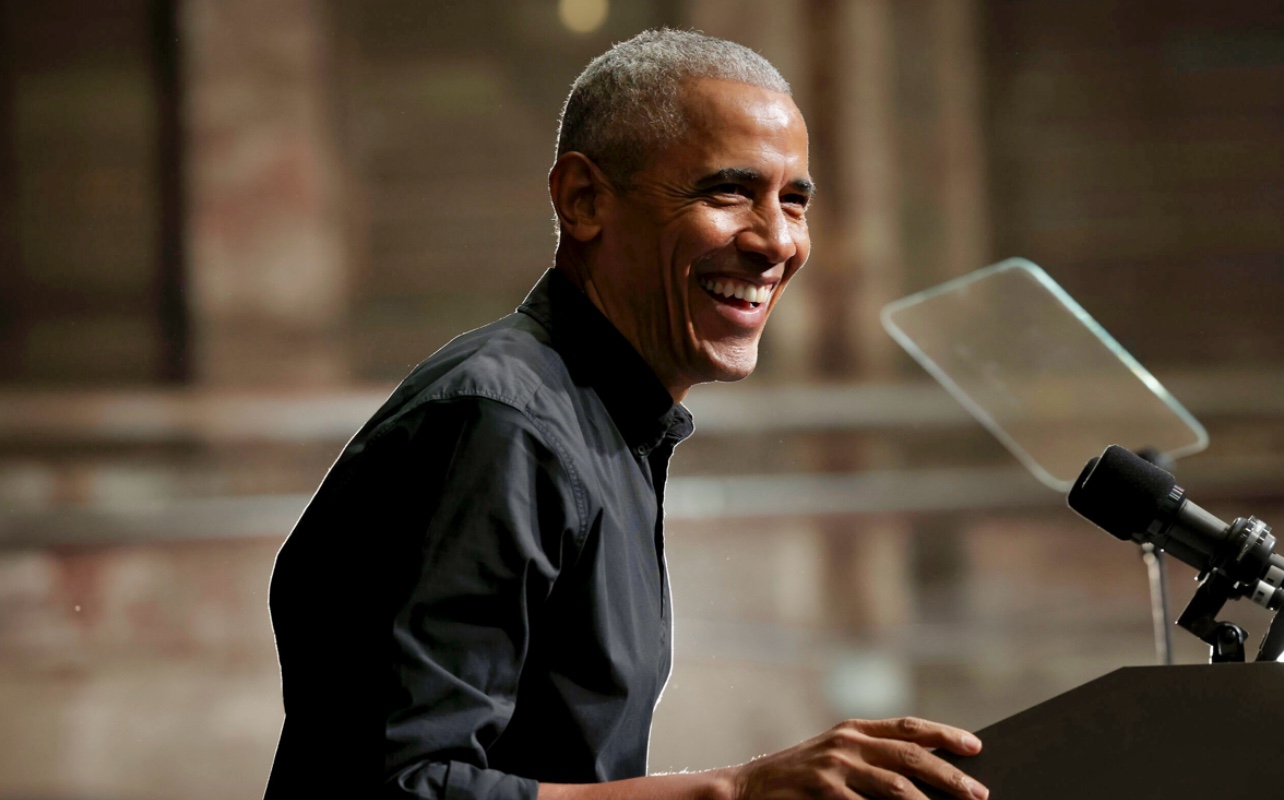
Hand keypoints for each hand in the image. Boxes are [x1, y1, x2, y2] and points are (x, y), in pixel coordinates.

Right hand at [726, 717, 986, 799]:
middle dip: (950, 775)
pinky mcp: (823, 788)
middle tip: (979, 792)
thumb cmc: (799, 777)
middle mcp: (847, 741)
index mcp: (854, 728)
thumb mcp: (835, 755)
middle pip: (912, 755)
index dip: (944, 734)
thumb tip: (922, 768)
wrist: (749, 788)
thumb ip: (871, 756)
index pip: (908, 726)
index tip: (976, 746)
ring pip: (897, 784)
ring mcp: (835, 764)